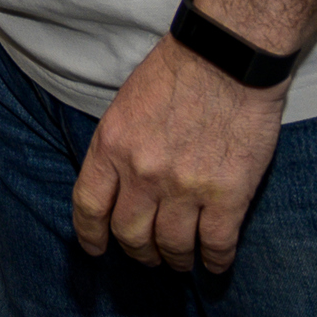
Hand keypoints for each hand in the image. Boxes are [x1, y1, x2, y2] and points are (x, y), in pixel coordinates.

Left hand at [70, 35, 285, 275]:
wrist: (225, 55)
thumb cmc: (177, 69)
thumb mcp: (127, 102)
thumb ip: (119, 145)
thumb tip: (118, 182)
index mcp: (112, 144)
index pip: (89, 205)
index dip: (90, 235)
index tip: (96, 248)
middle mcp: (142, 172)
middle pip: (129, 234)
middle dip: (137, 251)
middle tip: (147, 253)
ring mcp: (184, 187)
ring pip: (172, 247)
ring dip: (175, 259)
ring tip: (180, 259)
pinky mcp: (227, 196)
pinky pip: (215, 247)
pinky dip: (213, 262)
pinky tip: (213, 261)